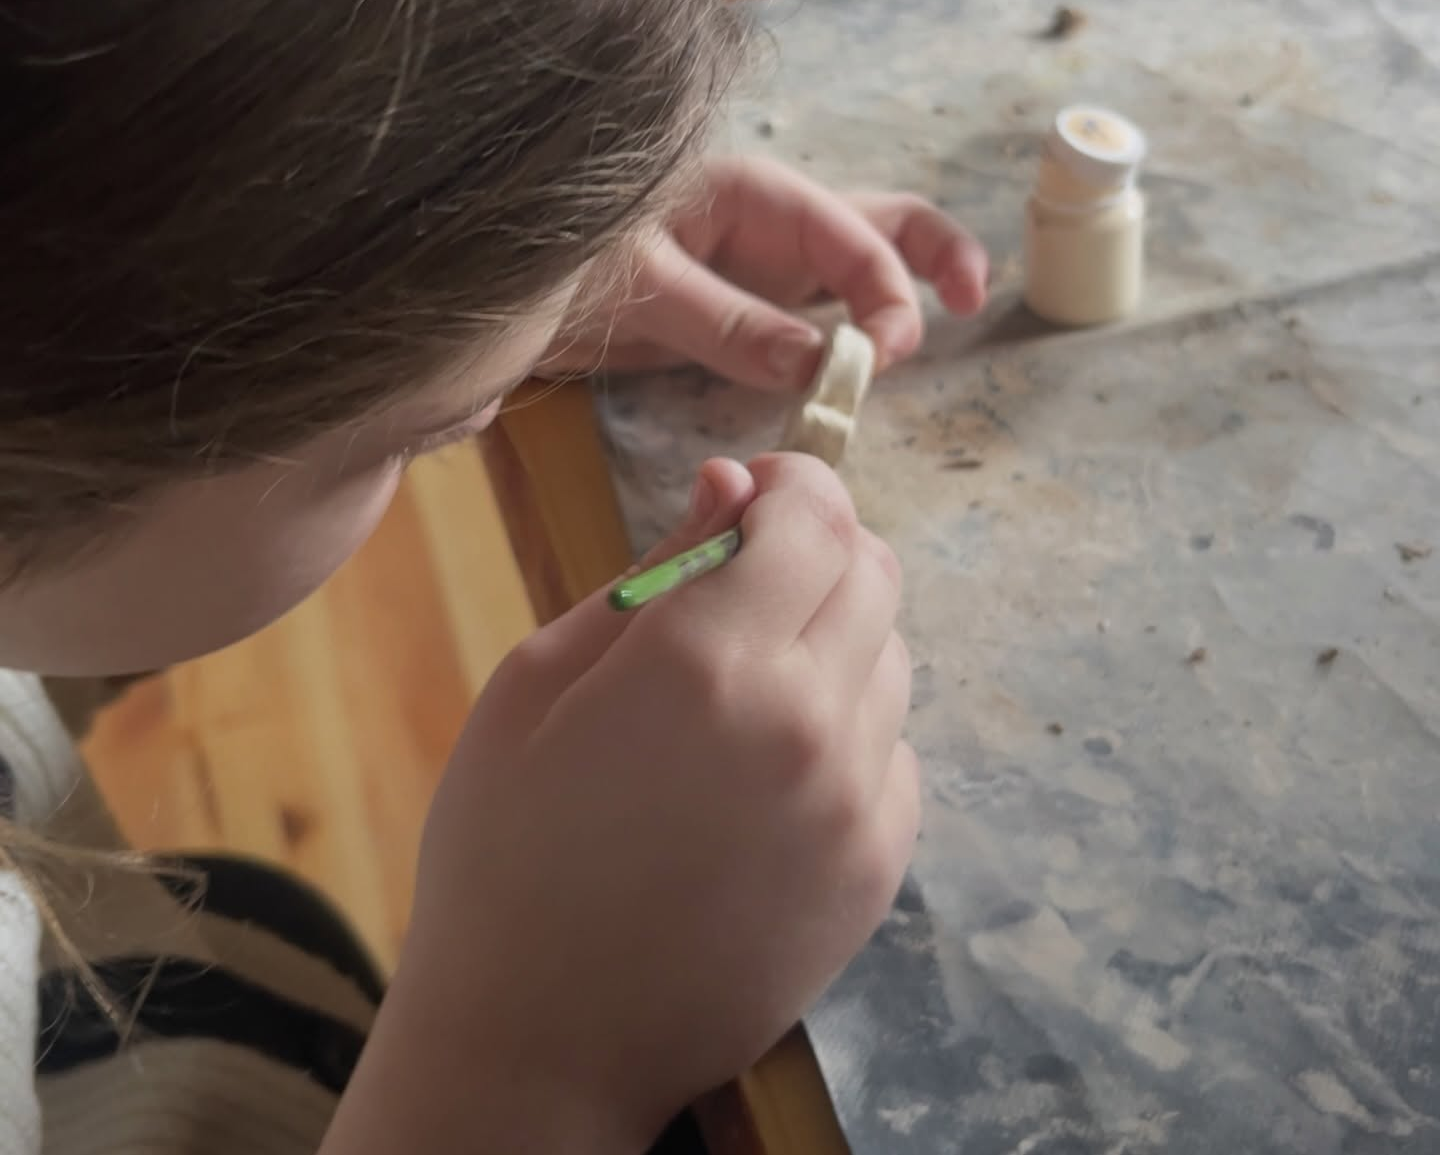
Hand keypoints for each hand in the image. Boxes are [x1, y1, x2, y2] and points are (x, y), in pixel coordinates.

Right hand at [332, 454, 916, 1152]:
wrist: (538, 1040)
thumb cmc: (505, 847)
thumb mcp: (539, 681)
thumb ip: (651, 569)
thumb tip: (731, 485)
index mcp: (705, 660)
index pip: (813, 512)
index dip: (789, 481)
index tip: (751, 493)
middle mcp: (804, 721)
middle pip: (871, 570)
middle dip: (815, 546)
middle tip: (745, 577)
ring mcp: (854, 801)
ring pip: (892, 654)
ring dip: (835, 634)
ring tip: (749, 681)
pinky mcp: (879, 867)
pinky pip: (896, 747)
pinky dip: (851, 725)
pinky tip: (773, 764)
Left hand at [542, 156, 988, 391]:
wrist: (486, 273)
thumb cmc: (555, 256)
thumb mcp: (638, 287)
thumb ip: (727, 322)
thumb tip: (819, 365)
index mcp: (747, 194)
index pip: (847, 234)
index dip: (882, 291)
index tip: (877, 358)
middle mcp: (765, 222)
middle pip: (877, 220)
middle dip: (932, 252)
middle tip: (969, 300)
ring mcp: (754, 263)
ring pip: (852, 266)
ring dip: (899, 291)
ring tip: (937, 326)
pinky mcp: (736, 305)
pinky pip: (808, 316)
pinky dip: (847, 335)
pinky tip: (855, 369)